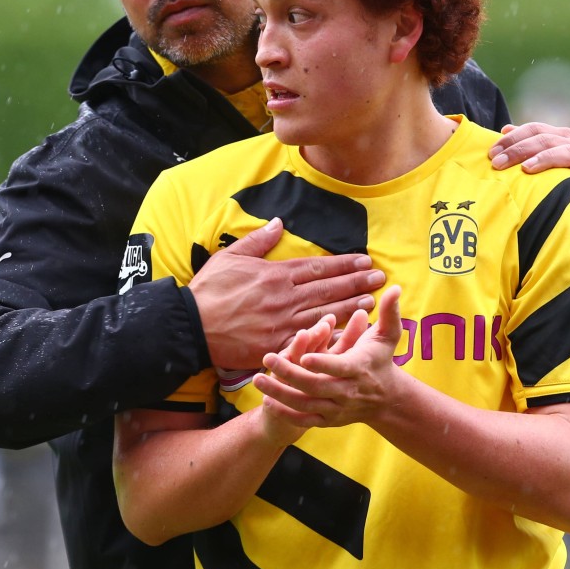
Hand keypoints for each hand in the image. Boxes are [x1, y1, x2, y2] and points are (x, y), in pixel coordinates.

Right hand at [188, 218, 385, 369]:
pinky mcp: (277, 345)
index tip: (364, 260)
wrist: (191, 326)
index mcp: (275, 275)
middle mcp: (284, 298)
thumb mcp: (230, 256)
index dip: (344, 264)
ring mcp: (282, 323)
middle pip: (328, 289)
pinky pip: (309, 339)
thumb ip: (258, 240)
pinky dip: (330, 335)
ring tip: (371, 301)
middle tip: (379, 278)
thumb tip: (279, 223)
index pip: (318, 267)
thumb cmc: (208, 291)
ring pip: (325, 313)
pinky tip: (348, 332)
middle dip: (356, 283)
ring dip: (351, 307)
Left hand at [254, 286, 403, 428]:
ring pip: (305, 404)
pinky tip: (267, 401)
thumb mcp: (389, 335)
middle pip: (315, 385)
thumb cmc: (381, 359)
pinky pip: (304, 420)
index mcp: (358, 368)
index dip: (322, 362)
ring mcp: (336, 407)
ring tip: (258, 379)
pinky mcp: (328, 419)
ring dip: (280, 393)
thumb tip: (396, 288)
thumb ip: (389, 312)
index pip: (338, 367)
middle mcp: (346, 391)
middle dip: (290, 374)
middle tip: (268, 359)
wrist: (386, 398)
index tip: (303, 355)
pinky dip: (286, 413)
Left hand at [489, 122, 569, 221]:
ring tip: (527, 169)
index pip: (535, 130)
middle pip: (548, 140)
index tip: (491, 152)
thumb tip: (505, 129)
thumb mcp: (545, 164)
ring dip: (547, 160)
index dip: (513, 138)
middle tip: (498, 164)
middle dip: (520, 150)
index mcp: (561, 138)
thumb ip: (527, 147)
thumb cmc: (564, 183)